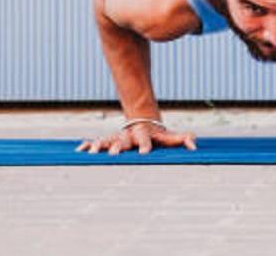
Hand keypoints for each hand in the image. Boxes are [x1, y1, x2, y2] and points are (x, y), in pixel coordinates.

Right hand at [75, 123, 196, 155]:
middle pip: (123, 141)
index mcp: (143, 135)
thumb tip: (195, 145)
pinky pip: (97, 142)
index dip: (145, 146)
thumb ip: (182, 139)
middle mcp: (128, 136)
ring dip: (99, 147)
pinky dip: (89, 145)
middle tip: (112, 154)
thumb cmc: (157, 133)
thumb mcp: (169, 136)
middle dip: (117, 148)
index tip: (144, 154)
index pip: (145, 141)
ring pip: (107, 141)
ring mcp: (118, 137)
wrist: (143, 120)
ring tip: (90, 153)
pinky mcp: (109, 140)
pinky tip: (80, 149)